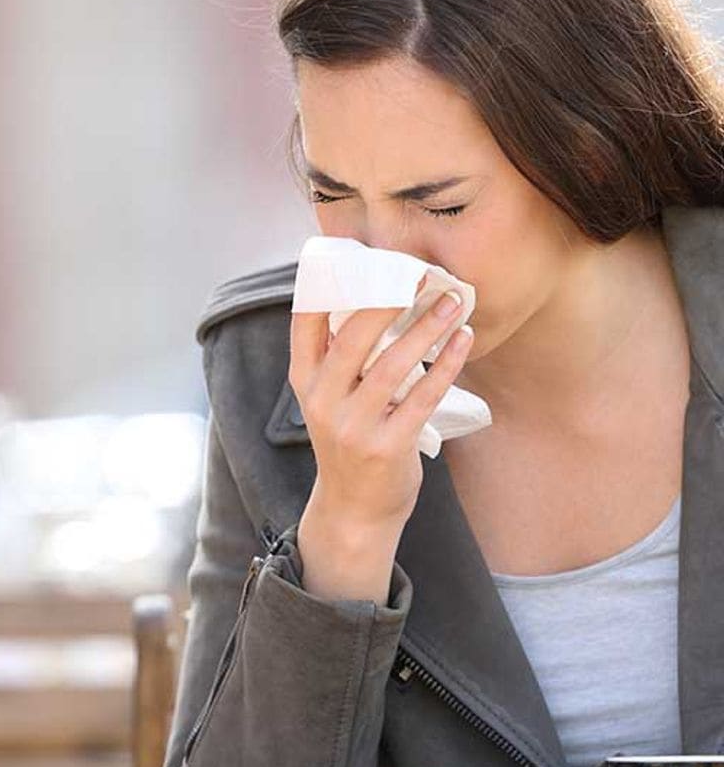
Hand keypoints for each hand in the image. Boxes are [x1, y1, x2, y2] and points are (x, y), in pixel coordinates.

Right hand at [290, 292, 472, 599]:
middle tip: (420, 272)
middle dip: (390, 298)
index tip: (362, 255)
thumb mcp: (330, 400)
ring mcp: (352, 425)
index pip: (305, 320)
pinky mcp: (386, 445)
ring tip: (452, 302)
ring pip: (394, 363)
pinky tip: (463, 341)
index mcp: (304, 381)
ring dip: (427, 328)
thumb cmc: (350, 441)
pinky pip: (423, 396)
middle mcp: (322, 400)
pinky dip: (446, 364)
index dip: (329, 283)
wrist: (355, 510)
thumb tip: (381, 297)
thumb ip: (341, 359)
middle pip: (354, 335)